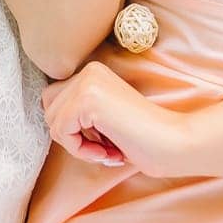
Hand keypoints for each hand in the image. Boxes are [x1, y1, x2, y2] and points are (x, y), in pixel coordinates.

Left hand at [42, 61, 189, 176]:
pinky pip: (61, 131)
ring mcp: (87, 83)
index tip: (102, 141)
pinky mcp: (87, 101)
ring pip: (53, 122)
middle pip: (49, 109)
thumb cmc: (142, 137)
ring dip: (76, 145)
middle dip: (71, 135)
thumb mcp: (103, 118)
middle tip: (102, 148)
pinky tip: (106, 152)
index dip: (73, 128)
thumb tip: (51, 122)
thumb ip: (79, 113)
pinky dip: (79, 149)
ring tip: (107, 150)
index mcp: (93, 72)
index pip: (56, 101)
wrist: (173, 142)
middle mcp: (88, 71)